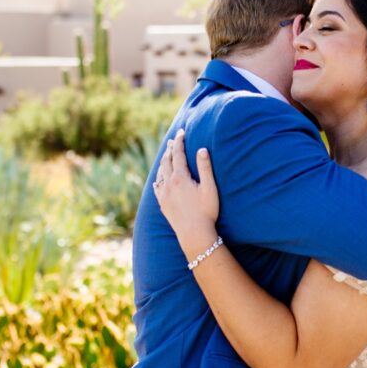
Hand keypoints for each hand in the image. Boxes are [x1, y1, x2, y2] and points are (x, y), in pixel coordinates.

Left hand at [152, 129, 219, 256]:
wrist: (194, 235)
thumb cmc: (206, 212)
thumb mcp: (210, 188)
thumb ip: (205, 168)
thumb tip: (202, 149)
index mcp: (180, 178)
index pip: (178, 154)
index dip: (180, 141)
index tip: (181, 132)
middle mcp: (169, 184)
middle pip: (166, 161)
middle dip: (170, 149)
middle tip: (173, 140)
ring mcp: (164, 195)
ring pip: (160, 173)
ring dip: (164, 162)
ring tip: (167, 155)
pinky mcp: (163, 205)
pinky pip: (157, 187)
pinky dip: (158, 179)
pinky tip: (159, 179)